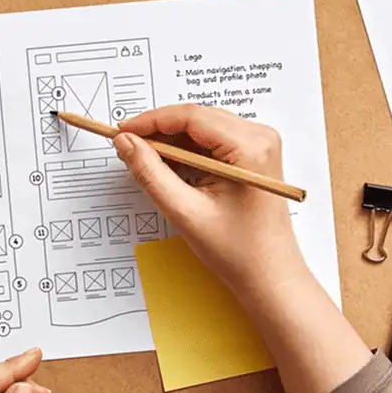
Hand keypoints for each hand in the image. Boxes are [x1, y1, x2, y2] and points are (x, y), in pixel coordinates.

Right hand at [113, 105, 308, 296]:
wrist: (269, 276)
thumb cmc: (238, 251)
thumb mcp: (185, 211)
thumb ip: (150, 173)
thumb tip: (126, 143)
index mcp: (250, 148)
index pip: (190, 117)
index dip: (150, 121)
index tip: (122, 132)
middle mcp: (260, 138)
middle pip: (196, 118)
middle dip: (159, 130)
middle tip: (128, 146)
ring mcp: (259, 145)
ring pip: (202, 127)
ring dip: (172, 140)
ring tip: (145, 159)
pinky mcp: (253, 155)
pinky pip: (212, 140)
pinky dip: (187, 149)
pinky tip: (169, 166)